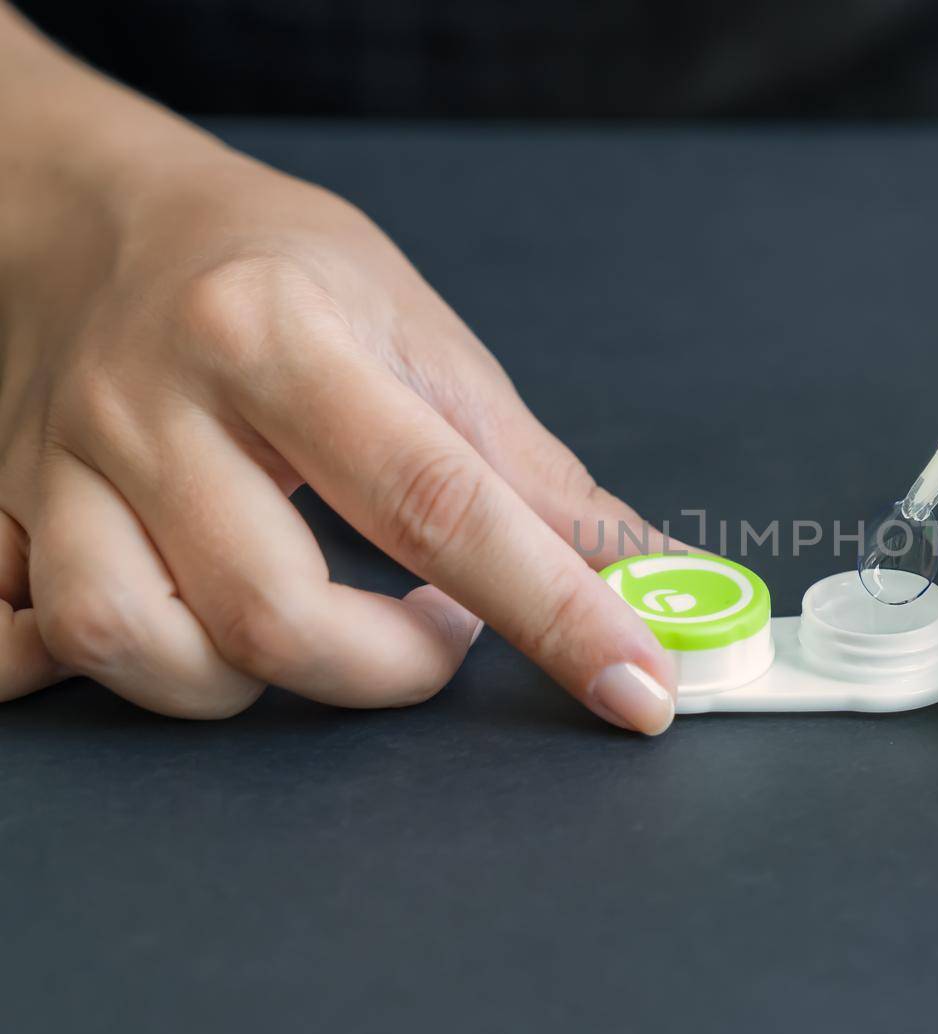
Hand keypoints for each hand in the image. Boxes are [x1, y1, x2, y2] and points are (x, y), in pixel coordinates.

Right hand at [0, 133, 675, 730]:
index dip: (554, 612)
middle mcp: (157, 404)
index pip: (440, 506)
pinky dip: (121, 672)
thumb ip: (534, 474)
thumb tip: (653, 573)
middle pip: (275, 615)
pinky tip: (187, 638)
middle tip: (442, 627)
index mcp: (281, 336)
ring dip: (259, 683)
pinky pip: (31, 643)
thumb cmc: (278, 271)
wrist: (97, 223)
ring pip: (141, 647)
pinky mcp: (6, 512)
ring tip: (318, 625)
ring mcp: (63, 465)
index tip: (637, 686)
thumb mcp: (424, 335)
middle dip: (393, 669)